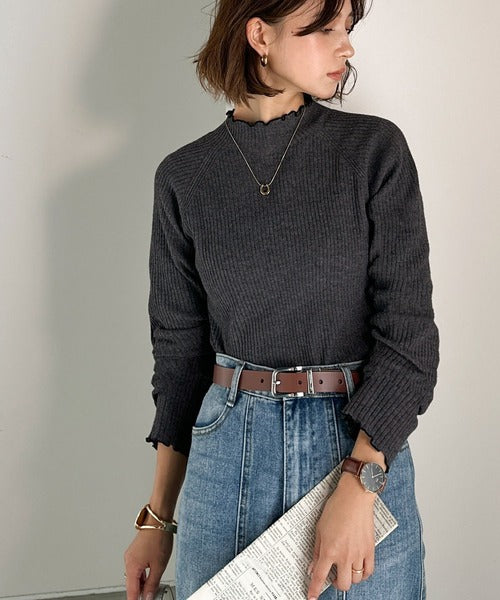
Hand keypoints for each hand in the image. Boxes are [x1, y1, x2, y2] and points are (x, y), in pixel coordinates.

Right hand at [123, 526, 173, 599]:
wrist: (158, 520)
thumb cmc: (158, 537)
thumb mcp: (159, 565)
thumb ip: (152, 584)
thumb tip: (147, 597)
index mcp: (132, 566)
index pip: (131, 592)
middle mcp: (128, 561)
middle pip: (131, 584)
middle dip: (140, 593)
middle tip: (150, 597)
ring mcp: (131, 555)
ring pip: (134, 576)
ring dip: (141, 584)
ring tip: (152, 589)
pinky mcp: (135, 551)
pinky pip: (136, 567)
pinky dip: (142, 574)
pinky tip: (150, 576)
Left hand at [306, 473, 375, 597]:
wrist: (355, 497)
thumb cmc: (336, 508)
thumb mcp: (319, 528)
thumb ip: (317, 550)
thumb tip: (312, 567)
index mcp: (329, 550)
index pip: (320, 577)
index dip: (314, 589)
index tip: (311, 597)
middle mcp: (345, 556)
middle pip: (341, 584)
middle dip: (335, 583)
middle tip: (332, 575)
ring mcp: (359, 554)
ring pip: (355, 580)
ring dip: (349, 578)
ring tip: (345, 568)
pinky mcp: (370, 550)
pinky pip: (368, 571)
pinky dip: (362, 574)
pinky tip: (357, 568)